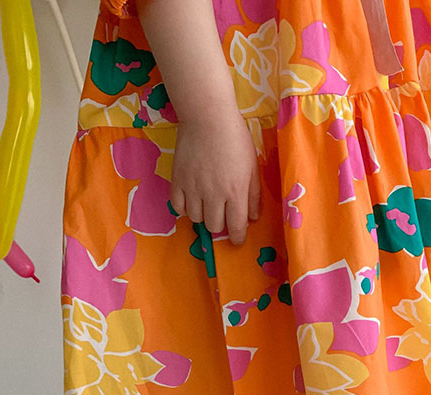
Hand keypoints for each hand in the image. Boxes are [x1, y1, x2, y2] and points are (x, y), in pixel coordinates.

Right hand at [170, 112, 260, 245]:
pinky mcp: (177, 179)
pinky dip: (185, 208)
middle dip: (220, 225)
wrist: (207, 117)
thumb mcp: (252, 167)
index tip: (237, 240)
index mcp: (235, 192)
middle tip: (222, 214)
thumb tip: (253, 218)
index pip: (235, 226)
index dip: (237, 238)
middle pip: (214, 226)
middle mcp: (213, 194)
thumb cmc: (235, 140)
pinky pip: (178, 206)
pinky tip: (192, 200)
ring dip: (203, 216)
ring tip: (207, 204)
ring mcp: (193, 188)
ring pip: (195, 219)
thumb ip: (253, 195)